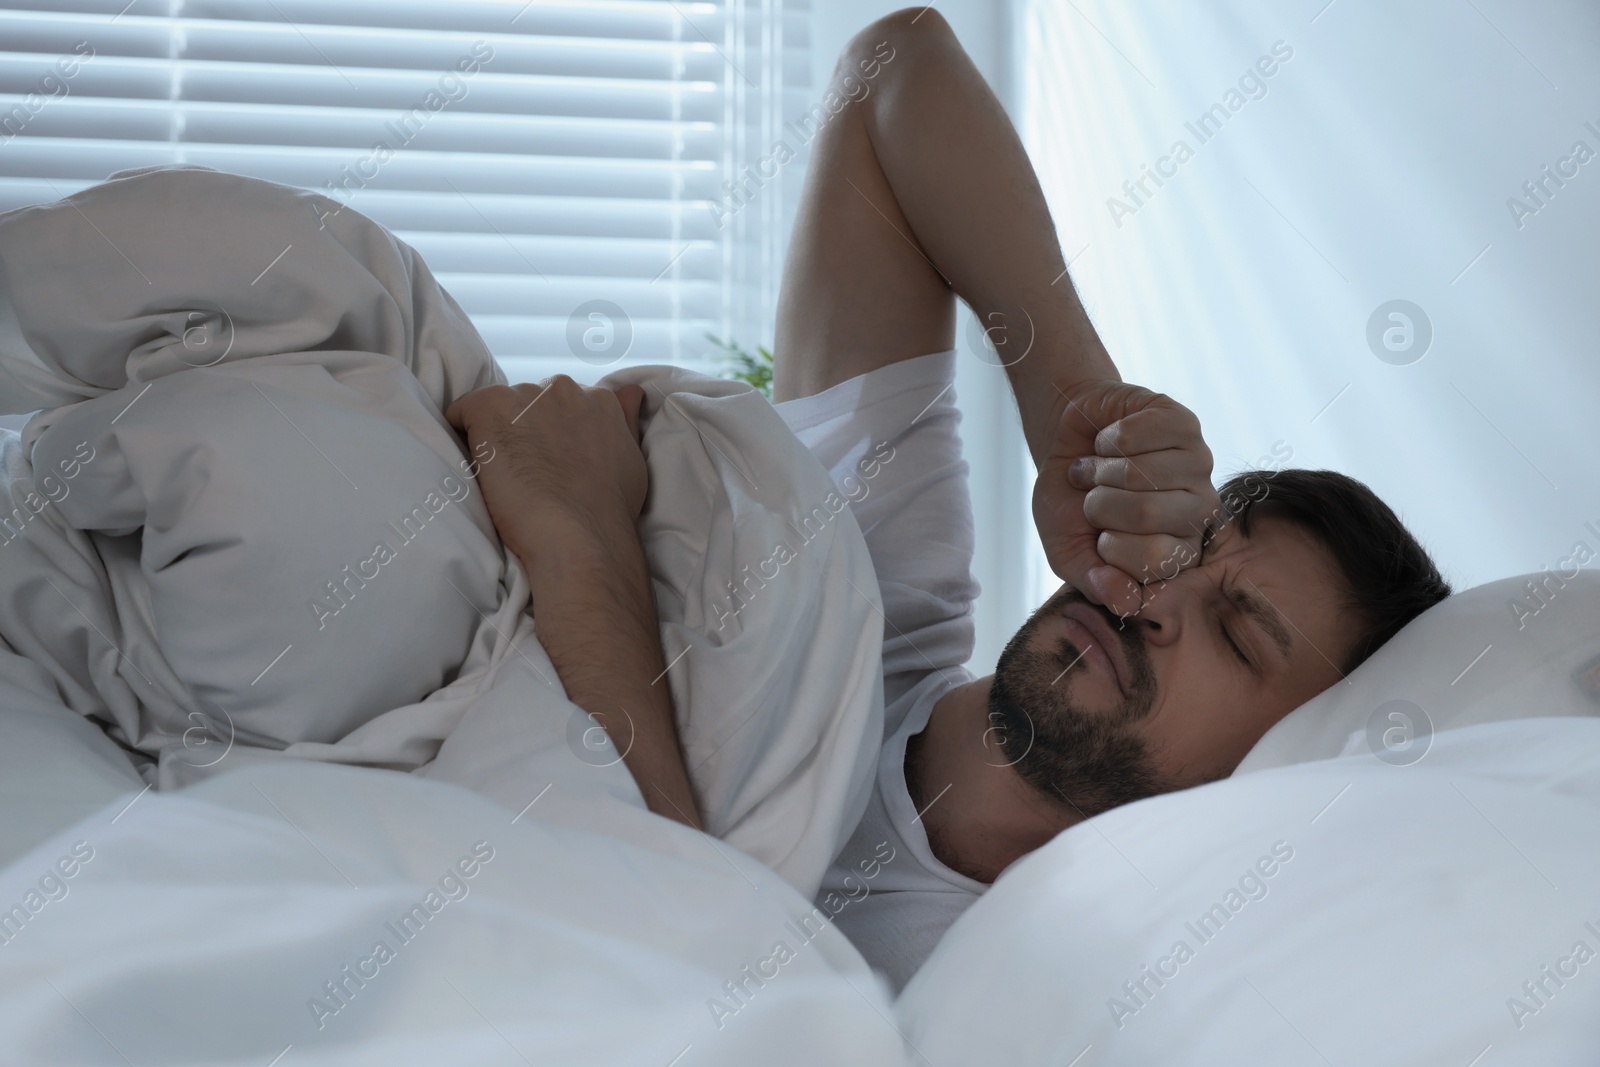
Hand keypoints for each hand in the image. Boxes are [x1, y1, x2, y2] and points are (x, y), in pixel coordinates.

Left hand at [444, 376, 647, 569]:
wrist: (581, 536)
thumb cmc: (608, 509)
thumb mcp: (631, 457)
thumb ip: (625, 420)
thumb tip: (632, 392)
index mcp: (597, 399)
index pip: (561, 402)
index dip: (550, 432)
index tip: (547, 459)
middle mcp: (563, 389)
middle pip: (529, 401)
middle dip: (525, 428)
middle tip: (528, 470)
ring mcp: (526, 397)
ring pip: (498, 408)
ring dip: (497, 434)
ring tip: (506, 474)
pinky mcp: (490, 409)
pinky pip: (462, 410)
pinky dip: (461, 432)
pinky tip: (477, 464)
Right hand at [1033, 380, 1219, 616]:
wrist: (1065, 445)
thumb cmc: (1071, 501)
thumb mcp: (1068, 551)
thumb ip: (1095, 582)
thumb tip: (1126, 603)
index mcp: (1178, 552)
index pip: (1153, 562)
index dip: (1110, 547)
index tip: (1100, 535)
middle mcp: (1199, 511)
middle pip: (1146, 514)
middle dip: (1099, 503)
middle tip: (1093, 497)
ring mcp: (1197, 464)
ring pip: (1141, 472)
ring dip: (1100, 469)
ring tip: (1096, 468)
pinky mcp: (1184, 423)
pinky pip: (1137, 435)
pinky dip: (1106, 439)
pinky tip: (1108, 441)